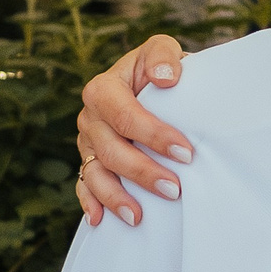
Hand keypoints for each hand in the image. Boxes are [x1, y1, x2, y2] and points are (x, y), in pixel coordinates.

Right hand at [75, 34, 193, 227]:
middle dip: (142, 171)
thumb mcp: (162, 50)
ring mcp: (88, 143)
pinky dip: (91, 203)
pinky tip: (101, 221)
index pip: (125, 115)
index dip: (153, 135)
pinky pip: (85, 185)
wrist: (153, 84)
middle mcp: (91, 117)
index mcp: (104, 89)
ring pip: (95, 173)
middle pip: (111, 149)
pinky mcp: (91, 161)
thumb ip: (163, 55)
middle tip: (174, 189)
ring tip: (138, 216)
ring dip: (115, 196)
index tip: (185, 152)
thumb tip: (165, 78)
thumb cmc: (160, 69)